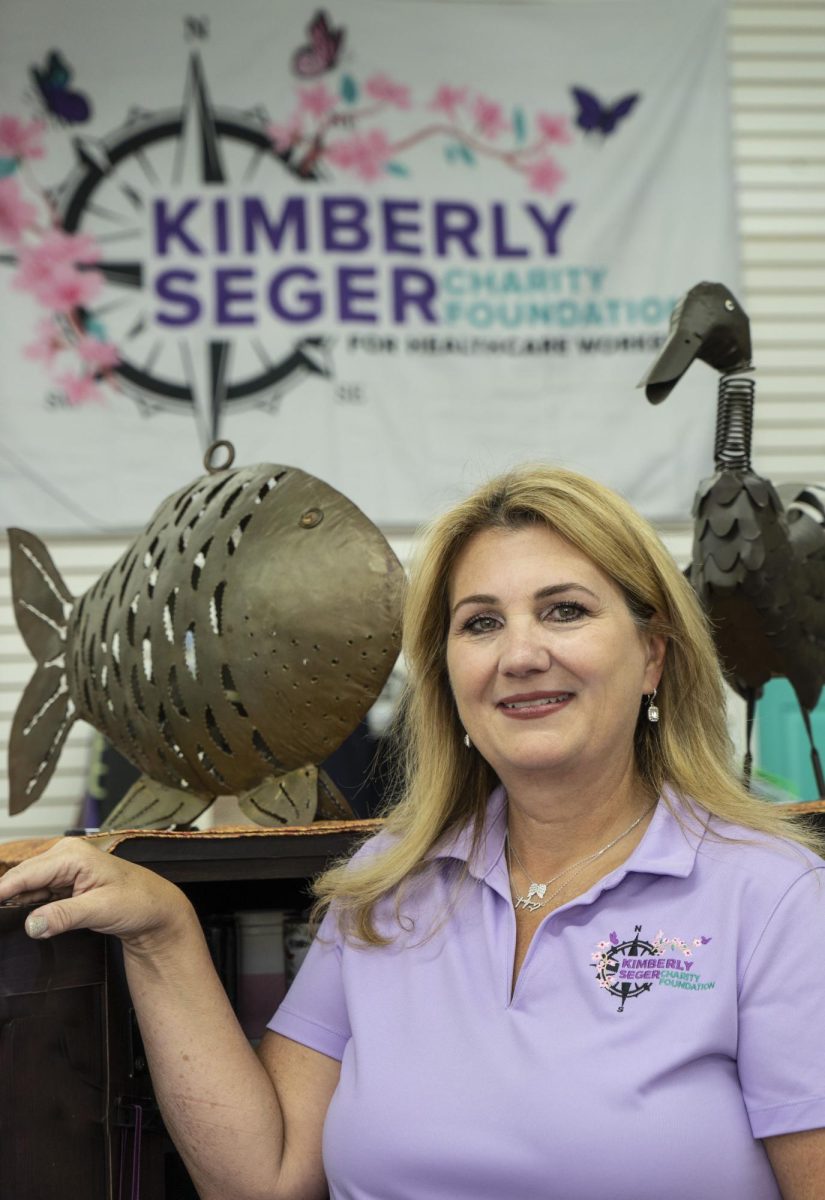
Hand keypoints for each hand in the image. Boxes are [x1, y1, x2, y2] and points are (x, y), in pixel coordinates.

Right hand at [0, 837, 192, 950]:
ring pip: (26, 888)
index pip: (24, 874)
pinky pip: (37, 895)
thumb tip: (31, 924)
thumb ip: (64, 916)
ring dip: (15, 904)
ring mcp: (63, 869)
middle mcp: (64, 856)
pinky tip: (23, 920)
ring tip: (7, 922)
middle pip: (21, 879)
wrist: (156, 909)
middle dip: (4, 898)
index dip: (0, 892)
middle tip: (0, 922)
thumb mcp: (101, 909)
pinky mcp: (64, 883)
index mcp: (72, 855)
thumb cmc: (138, 901)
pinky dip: (28, 907)